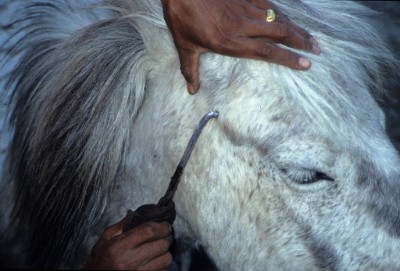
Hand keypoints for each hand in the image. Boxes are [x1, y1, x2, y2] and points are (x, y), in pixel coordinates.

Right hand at [83, 216, 172, 269]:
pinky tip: (156, 259)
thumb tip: (137, 213)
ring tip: (160, 246)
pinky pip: (163, 270)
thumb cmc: (100, 258)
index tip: (165, 224)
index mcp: (119, 247)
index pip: (147, 232)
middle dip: (167, 237)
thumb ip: (122, 225)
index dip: (160, 226)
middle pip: (160, 245)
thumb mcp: (105, 238)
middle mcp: (129, 261)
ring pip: (165, 259)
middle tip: (166, 234)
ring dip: (166, 251)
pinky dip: (163, 263)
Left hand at [161, 0, 319, 93]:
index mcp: (229, 41)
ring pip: (277, 19)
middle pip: (279, 34)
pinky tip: (290, 20)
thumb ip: (190, 69)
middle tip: (317, 51)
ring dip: (296, 28)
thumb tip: (192, 90)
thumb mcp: (184, 46)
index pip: (266, 52)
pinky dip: (282, 14)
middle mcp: (242, 26)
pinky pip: (269, 5)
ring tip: (311, 39)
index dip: (288, 58)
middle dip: (301, 43)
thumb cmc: (182, 17)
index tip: (305, 64)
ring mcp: (245, 8)